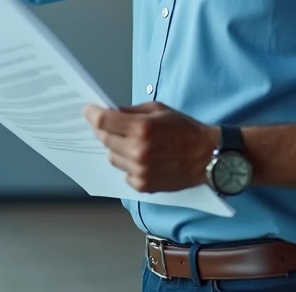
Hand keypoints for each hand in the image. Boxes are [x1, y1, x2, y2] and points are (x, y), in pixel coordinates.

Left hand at [83, 102, 219, 192]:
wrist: (208, 156)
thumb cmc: (185, 129)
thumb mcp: (158, 110)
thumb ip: (131, 111)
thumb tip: (109, 112)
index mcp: (142, 128)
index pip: (103, 121)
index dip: (92, 114)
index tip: (88, 110)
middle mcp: (138, 151)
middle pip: (104, 139)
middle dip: (104, 130)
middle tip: (109, 125)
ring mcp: (140, 170)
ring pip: (112, 157)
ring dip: (117, 149)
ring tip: (133, 144)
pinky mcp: (144, 185)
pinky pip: (124, 173)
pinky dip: (129, 165)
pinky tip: (143, 159)